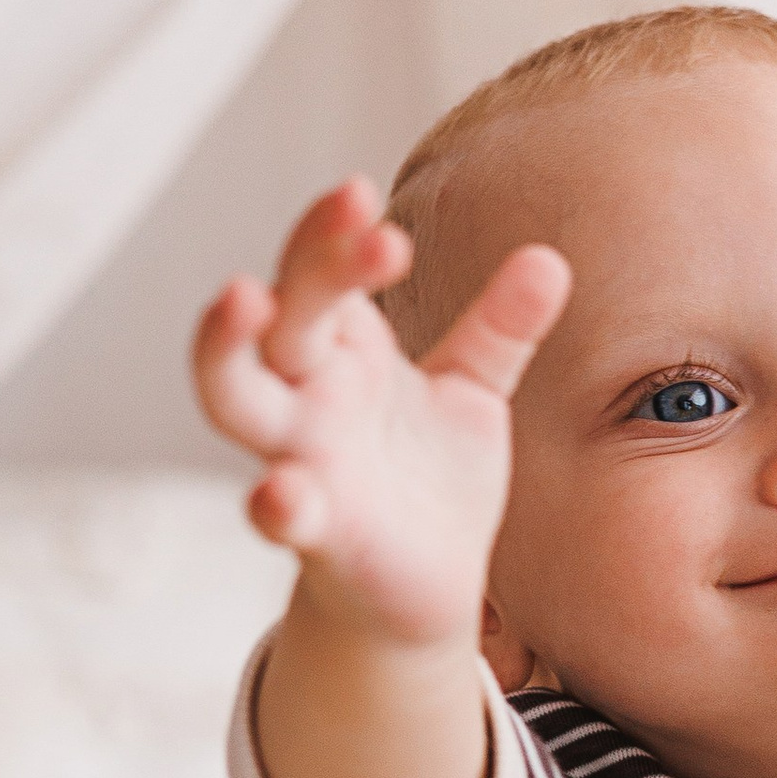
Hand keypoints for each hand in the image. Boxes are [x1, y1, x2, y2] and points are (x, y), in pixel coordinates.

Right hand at [192, 178, 570, 651]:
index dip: (333, 233)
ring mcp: (303, 460)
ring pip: (236, 400)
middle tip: (354, 214)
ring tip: (241, 295)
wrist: (427, 580)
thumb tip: (549, 259)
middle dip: (307, 264)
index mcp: (339, 350)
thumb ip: (501, 327)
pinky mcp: (318, 531)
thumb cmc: (430, 472)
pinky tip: (284, 494)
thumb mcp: (471, 389)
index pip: (319, 273)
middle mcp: (306, 396)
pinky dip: (277, 505)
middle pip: (279, 316)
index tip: (367, 196)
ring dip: (227, 350)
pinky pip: (283, 514)